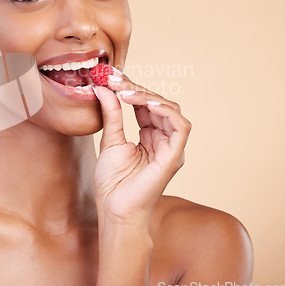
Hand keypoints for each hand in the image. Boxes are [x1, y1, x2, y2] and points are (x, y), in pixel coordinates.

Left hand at [93, 72, 191, 225]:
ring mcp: (171, 147)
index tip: (110, 76)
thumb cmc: (113, 182)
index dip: (130, 87)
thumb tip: (104, 88)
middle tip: (114, 79)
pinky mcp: (175, 156)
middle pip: (157, 103)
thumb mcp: (110, 140)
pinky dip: (165, 111)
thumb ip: (111, 114)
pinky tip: (145, 103)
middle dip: (136, 88)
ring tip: (125, 91)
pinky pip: (180, 126)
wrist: (114, 210)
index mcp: (149, 135)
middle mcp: (163, 139)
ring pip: (170, 109)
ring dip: (148, 96)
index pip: (144, 104)